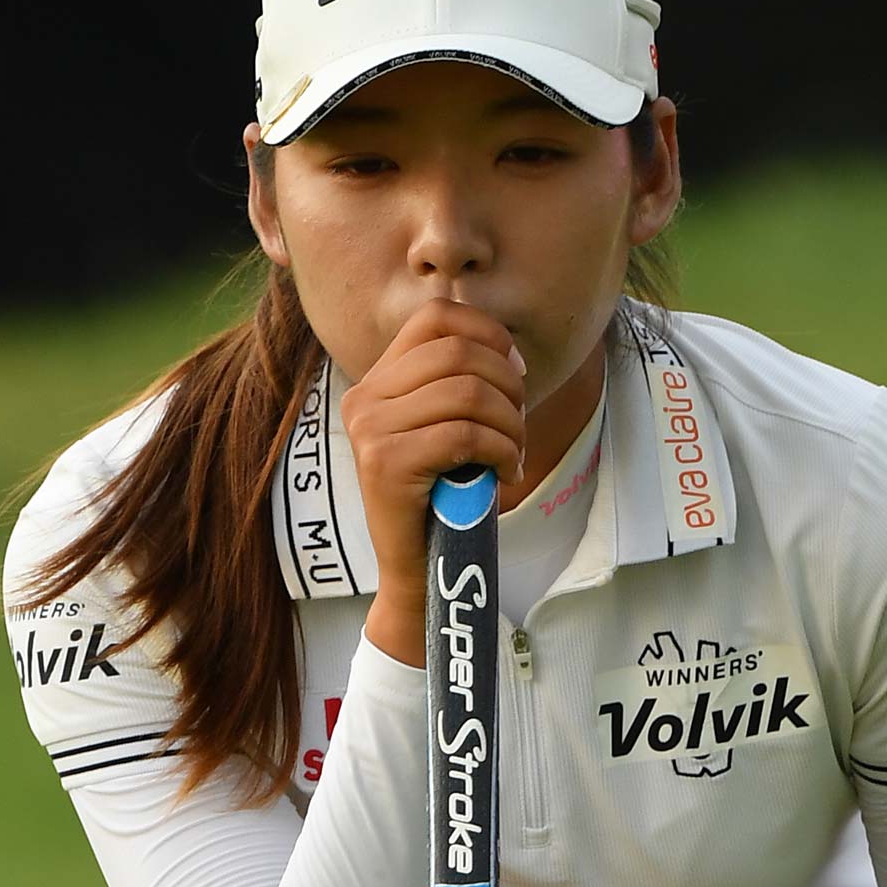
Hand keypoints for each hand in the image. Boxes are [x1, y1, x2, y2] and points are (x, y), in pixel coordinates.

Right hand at [339, 298, 524, 665]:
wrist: (416, 569)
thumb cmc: (443, 496)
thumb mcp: (447, 428)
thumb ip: (462, 385)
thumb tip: (512, 353)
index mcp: (377, 380)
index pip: (435, 318)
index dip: (487, 331)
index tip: (515, 369)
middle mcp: (365, 397)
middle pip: (458, 352)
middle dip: (508, 385)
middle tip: (520, 424)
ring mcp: (369, 428)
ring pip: (467, 393)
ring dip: (510, 423)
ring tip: (515, 452)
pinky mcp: (384, 462)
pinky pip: (464, 434)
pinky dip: (501, 450)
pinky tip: (506, 473)